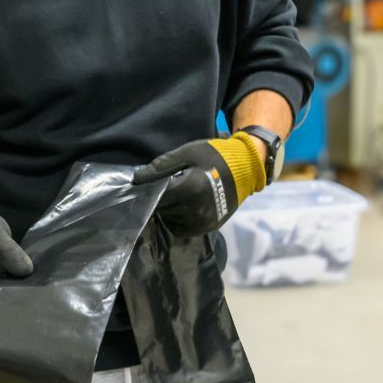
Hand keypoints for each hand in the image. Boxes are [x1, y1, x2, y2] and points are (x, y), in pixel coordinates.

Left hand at [131, 133, 265, 237]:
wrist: (245, 168)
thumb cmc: (214, 156)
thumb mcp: (187, 153)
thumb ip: (161, 166)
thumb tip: (137, 179)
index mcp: (189, 189)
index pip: (157, 198)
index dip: (149, 192)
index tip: (147, 185)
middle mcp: (196, 210)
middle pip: (163, 210)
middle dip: (160, 200)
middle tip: (165, 188)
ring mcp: (203, 221)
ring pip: (171, 221)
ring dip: (169, 211)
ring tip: (175, 196)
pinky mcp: (209, 227)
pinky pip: (183, 229)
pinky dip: (178, 220)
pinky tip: (183, 206)